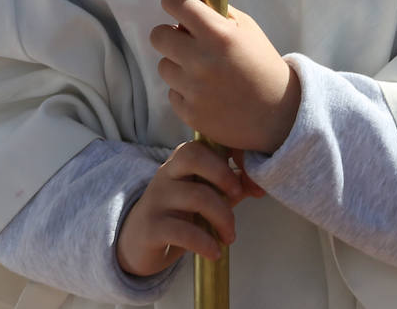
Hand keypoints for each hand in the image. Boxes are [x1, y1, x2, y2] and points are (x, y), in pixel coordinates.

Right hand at [116, 140, 259, 277]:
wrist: (137, 241)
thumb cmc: (178, 213)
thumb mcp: (202, 197)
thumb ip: (228, 188)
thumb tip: (259, 186)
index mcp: (180, 161)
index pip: (203, 144)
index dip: (228, 156)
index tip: (245, 180)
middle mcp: (166, 173)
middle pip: (194, 157)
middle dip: (224, 175)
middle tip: (238, 197)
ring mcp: (157, 198)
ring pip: (196, 196)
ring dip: (222, 218)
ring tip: (229, 236)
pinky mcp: (151, 227)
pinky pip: (183, 231)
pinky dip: (205, 243)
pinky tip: (214, 252)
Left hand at [151, 0, 300, 153]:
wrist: (279, 115)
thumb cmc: (262, 64)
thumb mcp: (247, 28)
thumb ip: (217, 13)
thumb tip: (188, 3)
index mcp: (218, 34)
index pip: (174, 2)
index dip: (174, 0)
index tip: (178, 4)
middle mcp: (201, 60)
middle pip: (158, 35)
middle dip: (170, 34)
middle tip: (186, 40)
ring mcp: (193, 89)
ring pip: (164, 65)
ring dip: (179, 65)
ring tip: (203, 71)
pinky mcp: (190, 113)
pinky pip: (172, 93)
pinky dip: (185, 91)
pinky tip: (208, 93)